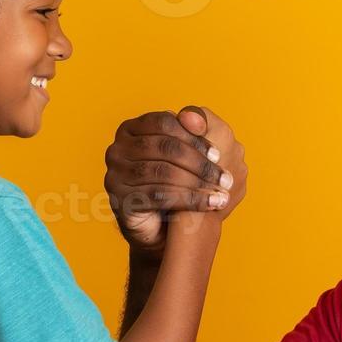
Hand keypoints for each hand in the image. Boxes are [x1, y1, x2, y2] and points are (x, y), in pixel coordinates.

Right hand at [104, 106, 247, 254]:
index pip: (164, 122)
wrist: (160, 226)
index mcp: (131, 129)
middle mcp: (117, 149)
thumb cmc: (176, 182)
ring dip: (198, 184)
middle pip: (165, 147)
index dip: (193, 137)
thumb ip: (193, 129)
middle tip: (226, 179)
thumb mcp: (188, 153)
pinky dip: (190, 199)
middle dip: (200, 163)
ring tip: (221, 194)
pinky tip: (210, 205)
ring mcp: (115, 175)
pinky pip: (159, 196)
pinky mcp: (120, 200)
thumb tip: (194, 116)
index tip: (218, 154)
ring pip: (164, 172)